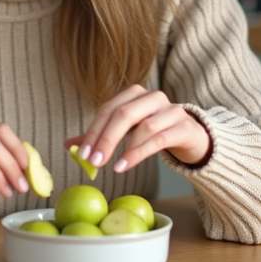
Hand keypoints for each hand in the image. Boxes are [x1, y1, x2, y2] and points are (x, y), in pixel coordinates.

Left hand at [65, 85, 210, 174]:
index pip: (108, 109)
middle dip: (105, 139)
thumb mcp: (127, 133)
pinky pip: (159, 139)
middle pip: (124, 114)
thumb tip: (68, 145)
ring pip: (143, 126)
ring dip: (124, 148)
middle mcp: (152, 97)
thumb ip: (100, 136)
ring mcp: (171, 110)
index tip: (82, 154)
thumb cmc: (156, 132)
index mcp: (134, 94)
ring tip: (111, 167)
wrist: (192, 137)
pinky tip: (126, 165)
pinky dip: (139, 153)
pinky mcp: (184, 126)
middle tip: (93, 162)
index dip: (93, 131)